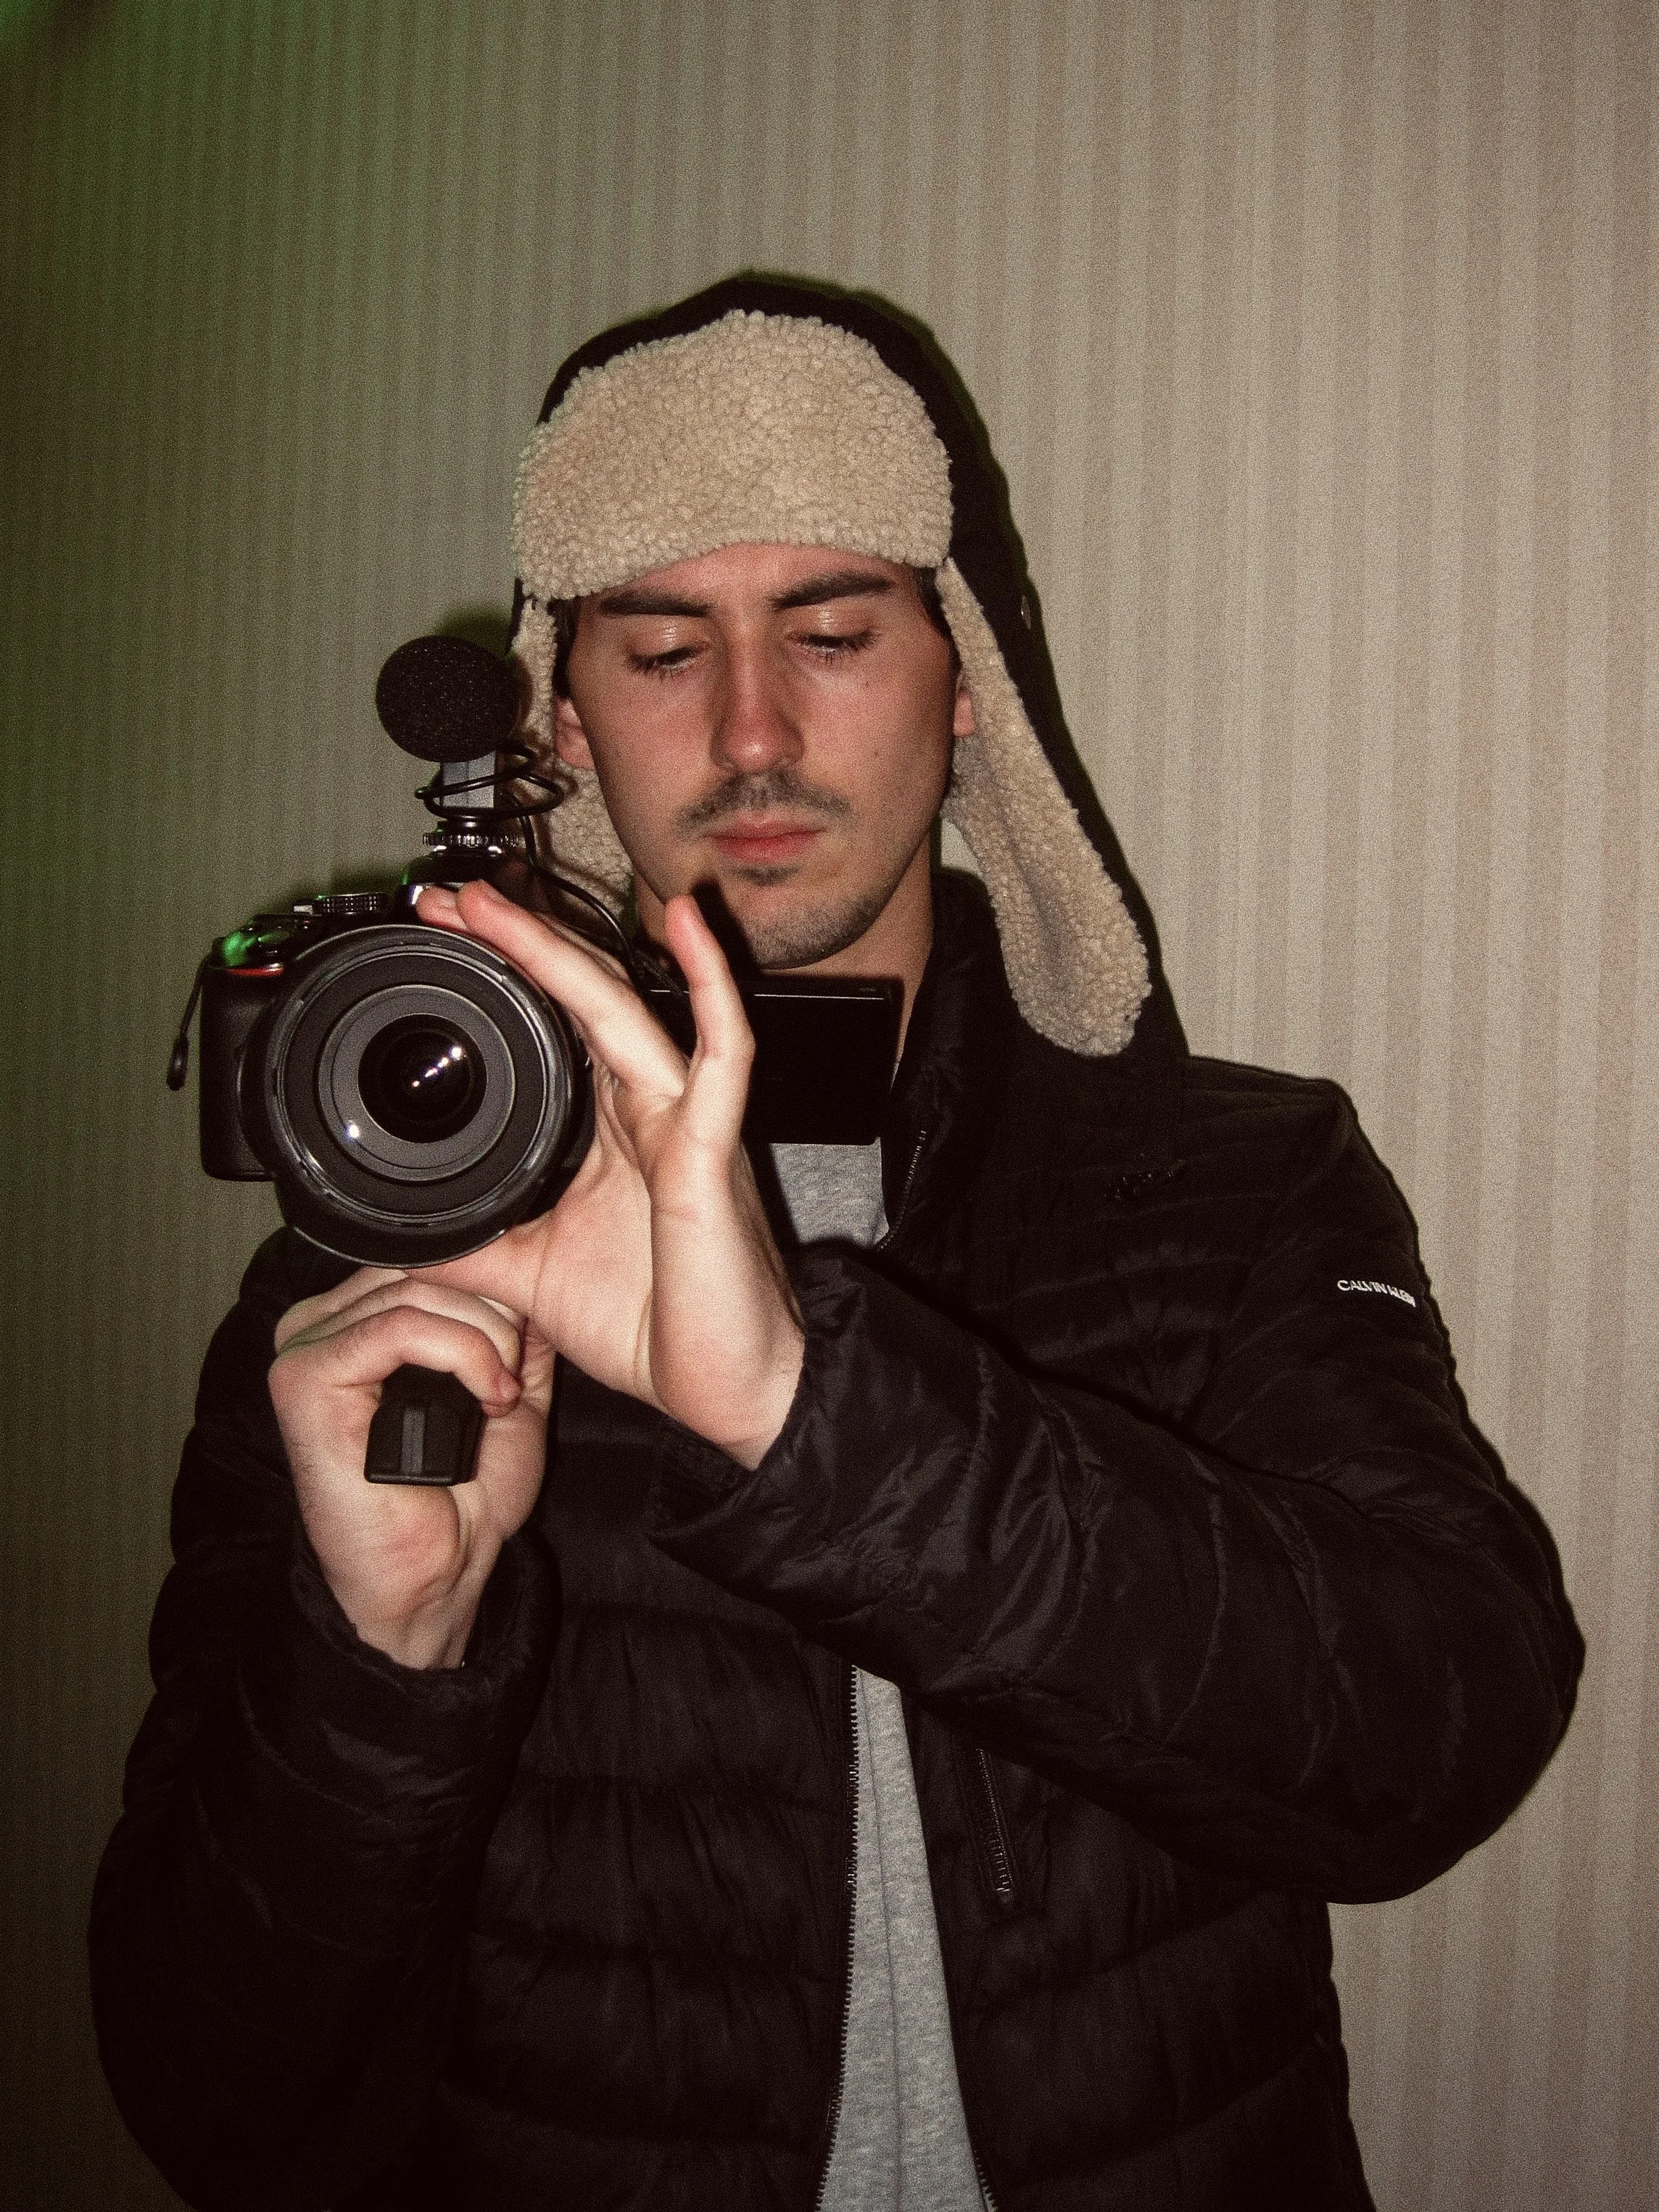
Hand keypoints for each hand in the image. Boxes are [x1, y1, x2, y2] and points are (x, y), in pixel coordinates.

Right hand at [269, 1272, 553, 1668]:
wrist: (436, 1576)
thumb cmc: (462, 1496)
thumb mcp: (506, 1387)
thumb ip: (514, 1328)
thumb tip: (533, 1269)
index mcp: (358, 1318)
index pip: (432, 1256)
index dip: (493, 1290)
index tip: (523, 1348)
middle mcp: (321, 1322)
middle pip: (426, 1266)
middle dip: (493, 1314)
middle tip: (512, 1377)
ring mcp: (304, 1346)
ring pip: (418, 1293)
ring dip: (484, 1341)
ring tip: (500, 1396)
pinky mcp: (302, 1378)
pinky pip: (397, 1328)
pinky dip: (461, 1355)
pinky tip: (486, 1397)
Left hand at [413, 879, 804, 1465]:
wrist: (730, 1393)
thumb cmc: (656, 1330)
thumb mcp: (529, 1278)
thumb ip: (471, 1243)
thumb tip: (398, 1228)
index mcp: (608, 1133)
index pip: (552, 1027)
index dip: (504, 974)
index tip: (442, 934)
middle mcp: (647, 1112)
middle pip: (581, 999)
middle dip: (517, 941)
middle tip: (449, 895)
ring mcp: (684, 1124)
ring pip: (626, 1011)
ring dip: (562, 951)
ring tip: (499, 902)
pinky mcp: (711, 1154)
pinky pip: (721, 1057)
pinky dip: (712, 986)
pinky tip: (688, 927)